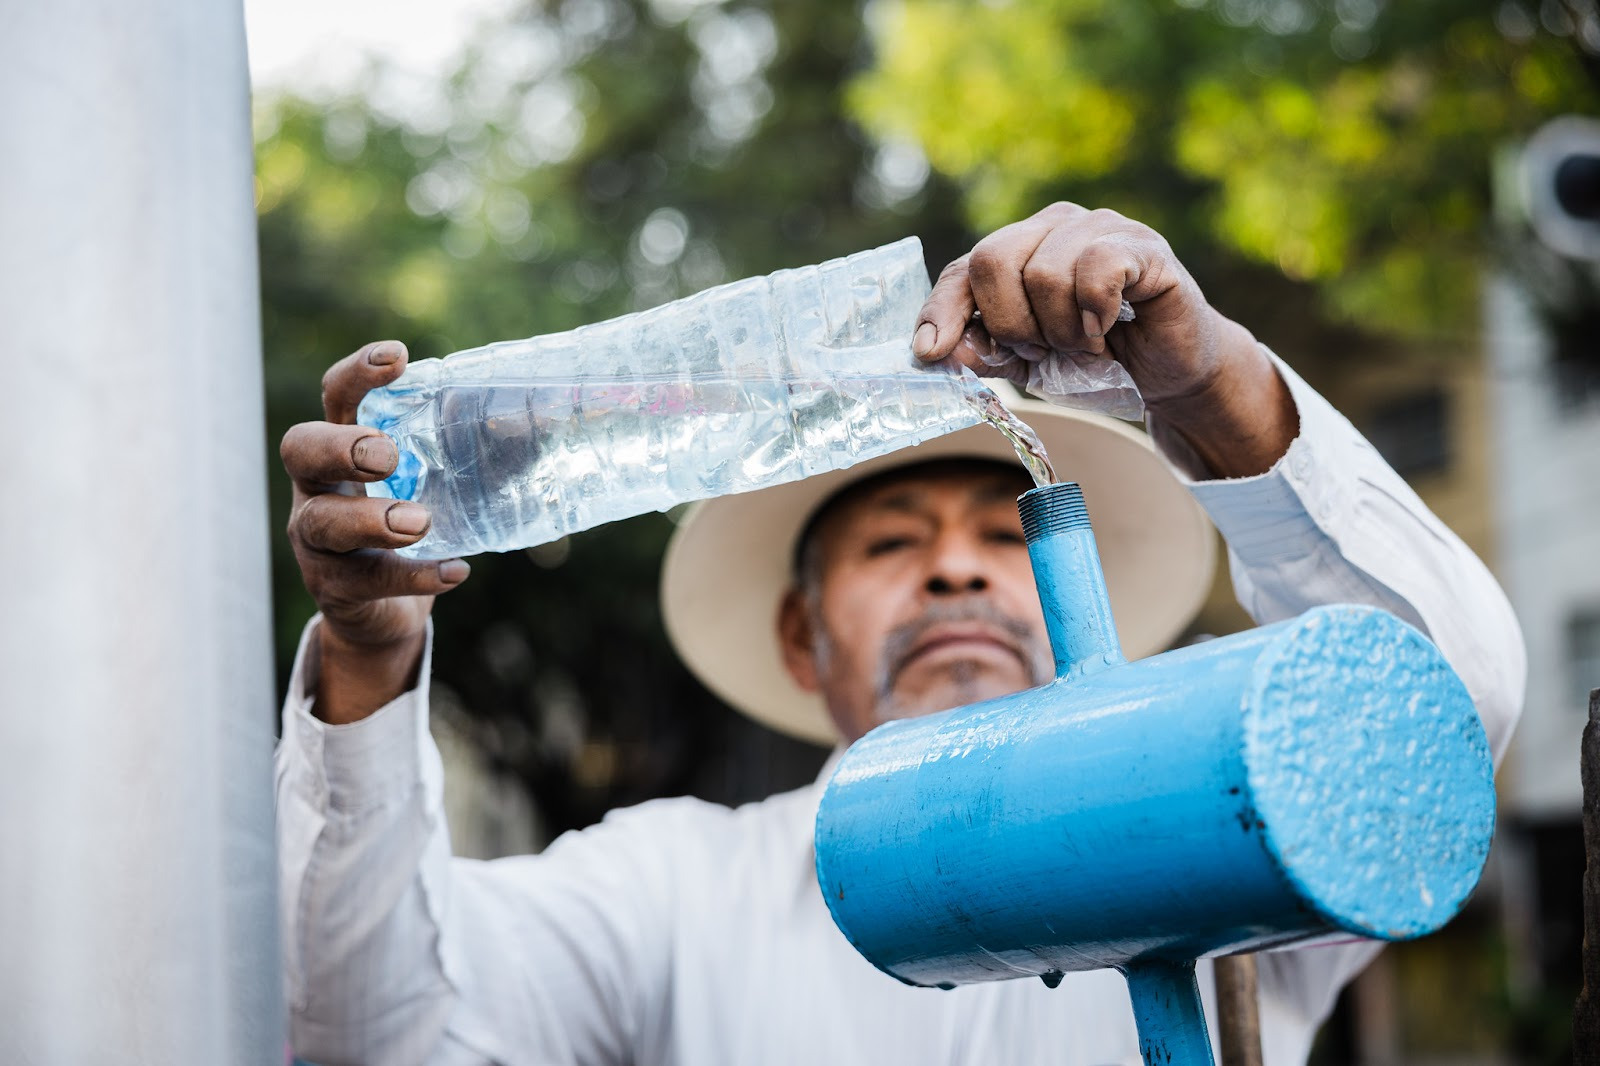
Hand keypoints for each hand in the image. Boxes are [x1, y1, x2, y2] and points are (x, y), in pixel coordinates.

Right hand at [280, 340, 469, 721]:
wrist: (384, 613)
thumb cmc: (413, 527)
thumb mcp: (438, 484)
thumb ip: (470, 453)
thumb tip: (530, 421)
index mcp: (342, 445)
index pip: (336, 397)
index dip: (357, 374)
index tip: (398, 358)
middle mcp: (317, 487)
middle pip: (301, 449)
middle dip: (342, 446)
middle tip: (388, 454)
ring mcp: (316, 541)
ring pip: (321, 521)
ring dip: (370, 518)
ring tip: (419, 522)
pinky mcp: (336, 588)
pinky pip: (366, 581)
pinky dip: (414, 576)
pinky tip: (455, 571)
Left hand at [913, 202, 1296, 477]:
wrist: (1170, 374)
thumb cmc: (1098, 362)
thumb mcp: (1029, 364)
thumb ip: (985, 352)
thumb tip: (936, 350)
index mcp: (1020, 248)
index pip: (962, 269)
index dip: (941, 310)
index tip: (931, 352)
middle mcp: (1055, 226)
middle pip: (992, 260)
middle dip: (1010, 325)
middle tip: (1045, 350)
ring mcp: (1101, 228)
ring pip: (1043, 273)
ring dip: (1061, 331)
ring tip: (1087, 344)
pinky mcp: (1142, 246)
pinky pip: (1095, 269)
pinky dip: (1093, 312)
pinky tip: (1108, 327)